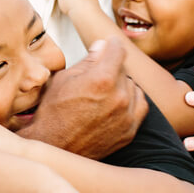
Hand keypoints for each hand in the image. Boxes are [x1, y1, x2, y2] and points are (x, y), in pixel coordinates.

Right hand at [22, 38, 147, 158]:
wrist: (55, 148)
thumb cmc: (53, 114)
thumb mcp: (64, 79)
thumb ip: (88, 60)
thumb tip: (102, 46)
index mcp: (102, 79)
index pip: (118, 50)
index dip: (111, 44)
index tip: (109, 44)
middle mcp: (119, 97)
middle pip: (123, 69)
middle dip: (111, 68)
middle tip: (94, 75)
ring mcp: (127, 116)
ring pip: (132, 86)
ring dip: (121, 85)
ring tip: (102, 92)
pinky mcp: (129, 131)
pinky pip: (139, 105)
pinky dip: (130, 101)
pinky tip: (115, 102)